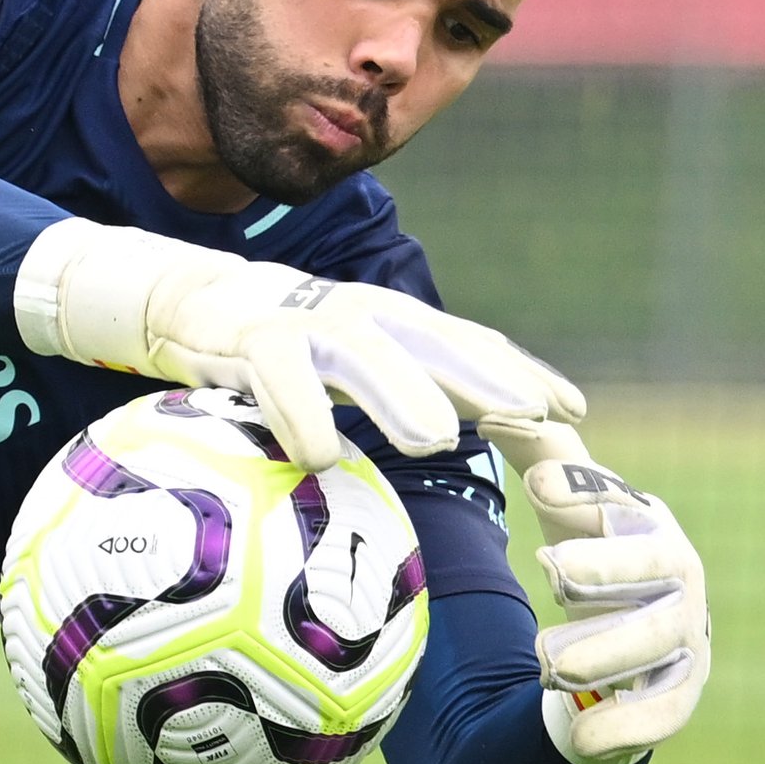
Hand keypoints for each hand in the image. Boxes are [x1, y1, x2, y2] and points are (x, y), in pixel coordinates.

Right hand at [16, 221, 584, 471]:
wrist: (193, 303)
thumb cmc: (289, 348)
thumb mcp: (356, 362)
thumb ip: (409, 389)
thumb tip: (479, 432)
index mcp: (395, 321)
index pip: (471, 343)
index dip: (522, 373)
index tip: (571, 411)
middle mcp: (359, 316)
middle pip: (432, 345)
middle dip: (483, 379)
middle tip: (527, 418)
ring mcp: (304, 326)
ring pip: (361, 357)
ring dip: (400, 396)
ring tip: (434, 439)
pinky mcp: (251, 346)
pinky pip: (280, 386)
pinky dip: (302, 421)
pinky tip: (321, 460)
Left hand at [488, 418, 708, 763]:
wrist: (612, 649)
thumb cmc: (591, 559)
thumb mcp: (565, 509)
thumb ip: (540, 454)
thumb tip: (496, 411)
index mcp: (646, 526)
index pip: (625, 504)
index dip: (586, 494)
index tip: (538, 487)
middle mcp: (678, 580)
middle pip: (663, 568)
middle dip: (609, 566)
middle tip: (550, 569)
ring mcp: (684, 639)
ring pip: (661, 642)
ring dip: (604, 649)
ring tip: (547, 661)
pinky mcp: (677, 695)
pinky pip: (666, 713)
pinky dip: (628, 726)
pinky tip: (584, 738)